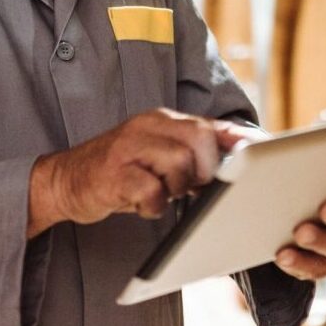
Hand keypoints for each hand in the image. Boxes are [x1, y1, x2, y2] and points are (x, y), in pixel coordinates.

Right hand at [27, 109, 253, 236]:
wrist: (64, 180)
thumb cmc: (119, 170)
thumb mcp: (155, 152)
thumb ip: (190, 150)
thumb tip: (237, 150)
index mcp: (161, 119)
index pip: (208, 124)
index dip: (237, 139)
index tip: (261, 150)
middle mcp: (147, 126)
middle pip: (200, 140)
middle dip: (205, 169)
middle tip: (191, 187)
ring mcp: (129, 147)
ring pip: (180, 164)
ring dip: (176, 189)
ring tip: (158, 192)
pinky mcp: (115, 174)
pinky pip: (152, 191)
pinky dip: (153, 205)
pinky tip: (139, 203)